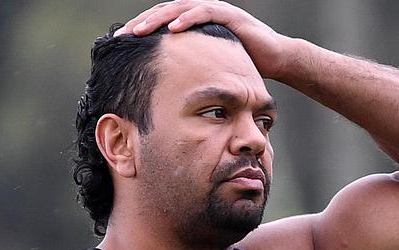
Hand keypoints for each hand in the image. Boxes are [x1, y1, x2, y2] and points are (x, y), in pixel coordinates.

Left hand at [114, 0, 289, 78]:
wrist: (277, 60)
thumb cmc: (243, 67)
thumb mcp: (210, 70)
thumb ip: (191, 72)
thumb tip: (169, 92)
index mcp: (193, 26)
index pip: (161, 24)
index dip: (142, 31)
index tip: (121, 45)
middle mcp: (201, 13)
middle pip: (164, 13)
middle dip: (142, 23)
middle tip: (121, 36)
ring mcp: (215, 11)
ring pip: (179, 9)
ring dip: (157, 19)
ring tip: (139, 31)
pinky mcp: (229, 15)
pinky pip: (203, 12)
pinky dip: (186, 19)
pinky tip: (171, 29)